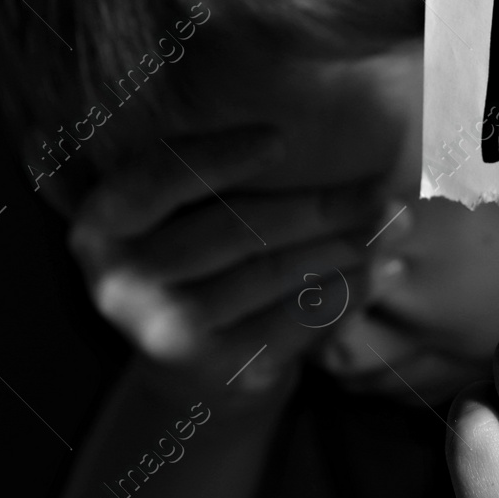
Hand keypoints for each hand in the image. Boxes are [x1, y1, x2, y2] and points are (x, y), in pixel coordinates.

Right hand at [57, 127, 389, 401]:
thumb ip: (213, 174)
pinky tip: (384, 271)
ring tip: (397, 224)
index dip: (219, 158)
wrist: (193, 364)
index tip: (280, 139)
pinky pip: (292, 320)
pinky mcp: (213, 368)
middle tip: (383, 191)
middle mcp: (119, 282)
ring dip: (346, 247)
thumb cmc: (199, 260)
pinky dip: (345, 293)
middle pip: (235, 229)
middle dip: (320, 207)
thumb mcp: (181, 213)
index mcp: (101, 225)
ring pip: (272, 274)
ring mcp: (164, 332)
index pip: (159, 178)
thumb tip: (297, 129)